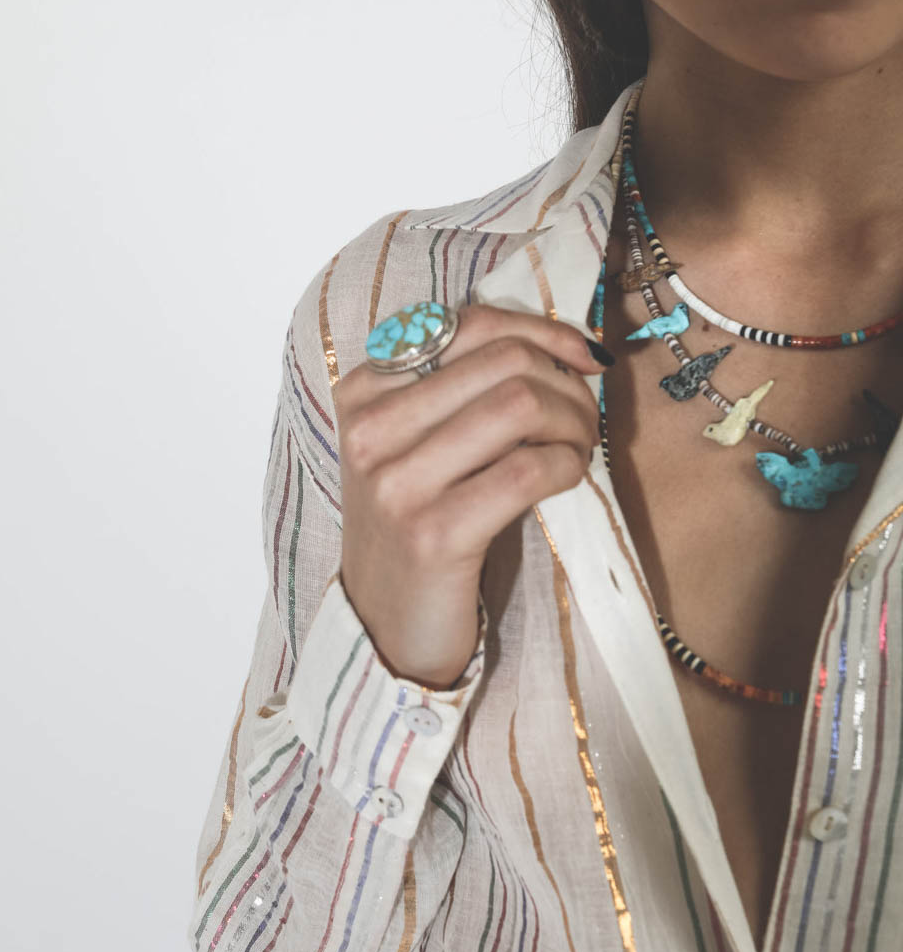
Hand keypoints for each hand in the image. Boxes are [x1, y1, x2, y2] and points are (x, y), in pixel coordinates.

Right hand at [334, 305, 611, 689]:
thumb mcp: (418, 444)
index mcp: (364, 391)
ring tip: (580, 447)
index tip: (585, 356)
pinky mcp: (433, 534)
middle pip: (504, 361)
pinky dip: (567, 465)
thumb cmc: (417, 524)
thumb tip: (564, 344)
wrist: (386, 627)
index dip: (544, 331)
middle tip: (586, 416)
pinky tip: (569, 478)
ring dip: (573, 422)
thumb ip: (462, 387)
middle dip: (567, 381)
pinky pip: (527, 469)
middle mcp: (371, 429)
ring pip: (519, 405)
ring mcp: (396, 482)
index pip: (470, 325)